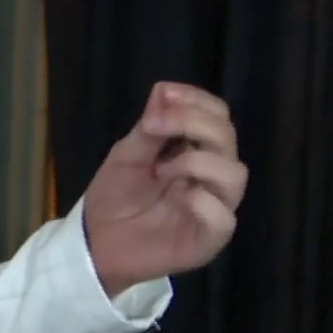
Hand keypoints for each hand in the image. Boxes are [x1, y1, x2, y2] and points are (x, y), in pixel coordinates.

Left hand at [82, 82, 247, 296]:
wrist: (97, 242)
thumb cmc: (115, 196)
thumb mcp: (126, 155)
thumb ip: (148, 128)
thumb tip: (163, 91)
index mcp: (196, 151)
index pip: (218, 116)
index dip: (197, 101)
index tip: (166, 94)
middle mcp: (212, 176)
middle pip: (228, 138)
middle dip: (194, 123)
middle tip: (153, 127)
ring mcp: (215, 207)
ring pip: (235, 174)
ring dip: (196, 161)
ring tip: (162, 170)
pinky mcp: (209, 239)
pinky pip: (223, 217)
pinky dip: (201, 201)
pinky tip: (178, 199)